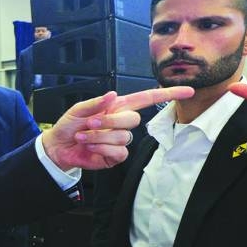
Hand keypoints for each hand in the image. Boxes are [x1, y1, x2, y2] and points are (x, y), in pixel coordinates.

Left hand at [42, 87, 194, 170]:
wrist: (58, 146)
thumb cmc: (69, 125)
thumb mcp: (78, 110)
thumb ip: (95, 103)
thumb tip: (112, 95)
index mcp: (117, 107)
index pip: (147, 98)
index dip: (167, 94)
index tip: (187, 91)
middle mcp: (121, 123)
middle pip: (134, 119)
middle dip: (110, 121)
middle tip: (90, 123)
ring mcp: (120, 140)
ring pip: (124, 137)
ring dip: (100, 136)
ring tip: (85, 136)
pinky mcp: (115, 156)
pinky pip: (119, 152)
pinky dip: (102, 148)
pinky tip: (91, 147)